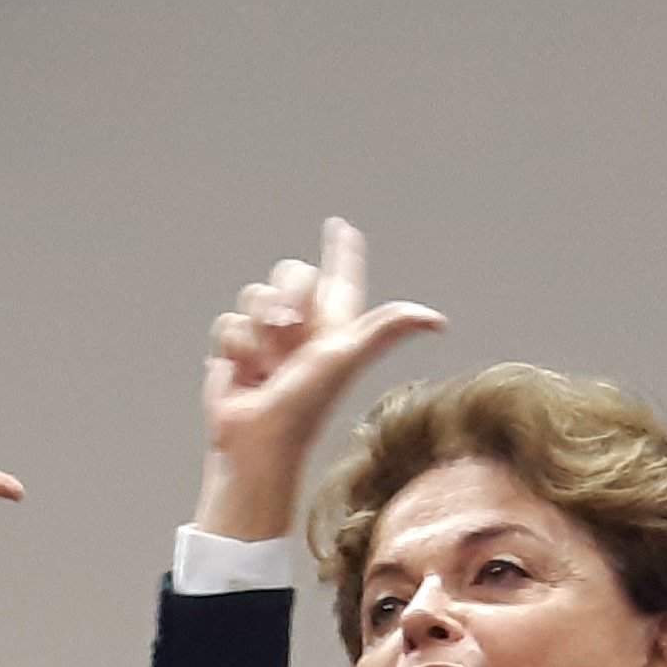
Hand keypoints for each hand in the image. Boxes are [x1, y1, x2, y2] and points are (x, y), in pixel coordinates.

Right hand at [198, 219, 444, 542]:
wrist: (257, 440)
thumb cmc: (306, 404)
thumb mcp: (347, 358)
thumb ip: (385, 329)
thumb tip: (439, 322)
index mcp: (335, 326)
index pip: (341, 278)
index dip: (342, 250)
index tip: (339, 227)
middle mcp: (303, 329)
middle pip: (289, 272)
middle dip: (287, 293)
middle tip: (289, 324)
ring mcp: (267, 339)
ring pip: (254, 295)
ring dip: (258, 328)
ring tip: (267, 363)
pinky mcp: (235, 351)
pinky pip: (227, 321)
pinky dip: (235, 348)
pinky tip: (243, 374)